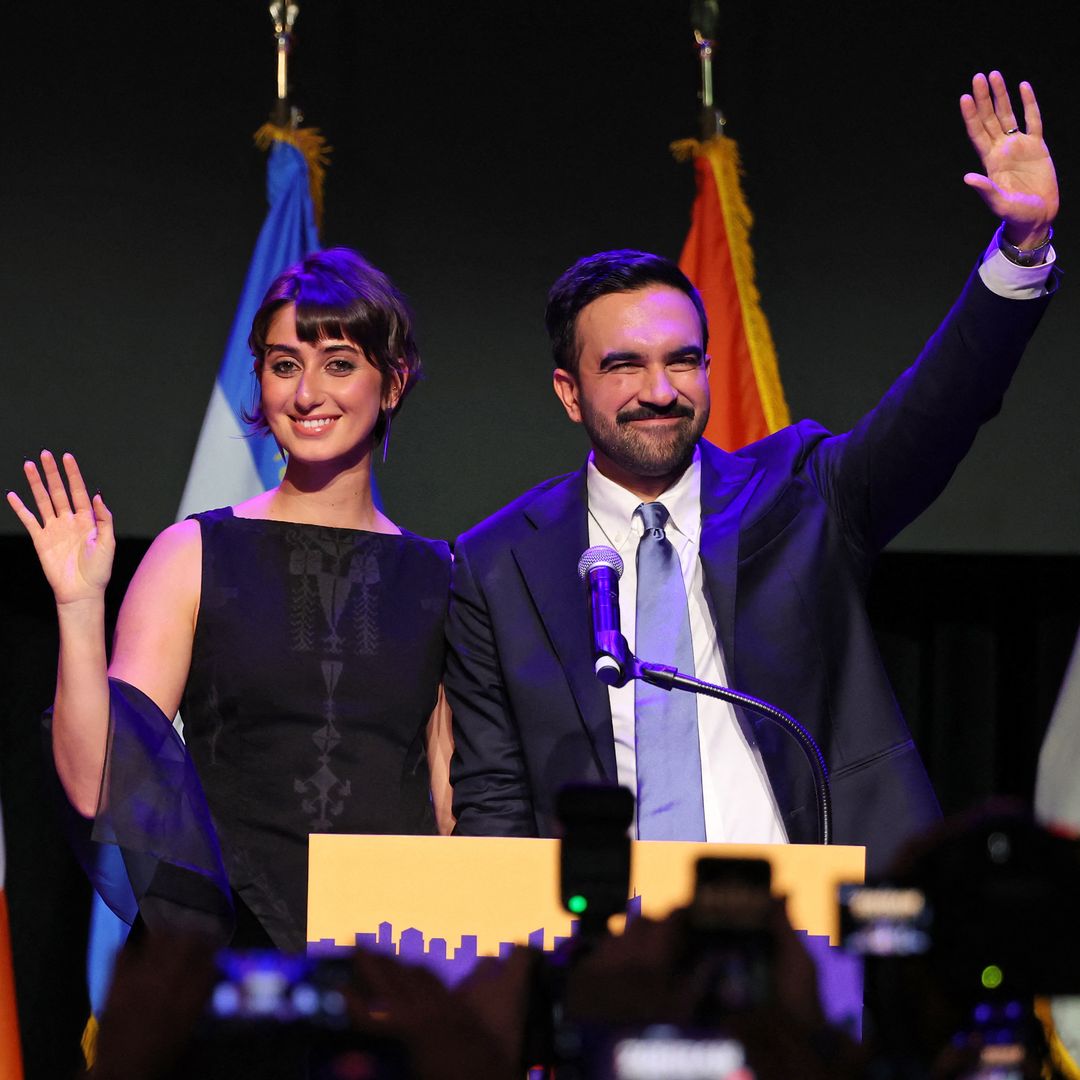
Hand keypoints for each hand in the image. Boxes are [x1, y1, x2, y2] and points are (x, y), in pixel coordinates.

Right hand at [7, 450, 114, 605]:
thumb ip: (104, 518)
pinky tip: (13, 495)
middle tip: (44, 454)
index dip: (73, 474)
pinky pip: (29, 520)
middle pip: (58, 491)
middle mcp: (70, 521)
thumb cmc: (99, 570)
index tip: (66, 457)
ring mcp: (55, 529)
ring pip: (43, 501)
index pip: (79, 491)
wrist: (81, 592)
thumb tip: (97, 495)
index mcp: (88, 520)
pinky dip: (20, 508)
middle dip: (52, 473)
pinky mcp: (41, 540)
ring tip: (28, 466)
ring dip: (35, 484)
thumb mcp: (108, 542)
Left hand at [960, 71, 1057, 248]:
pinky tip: (1023, 87)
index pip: (977, 133)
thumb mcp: (999, 203)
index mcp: (989, 162)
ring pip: (1008, 115)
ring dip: (1001, 96)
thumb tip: (968, 178)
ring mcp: (1018, 146)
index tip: (965, 97)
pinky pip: (1033, 120)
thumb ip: (985, 189)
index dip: (971, 115)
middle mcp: (1001, 150)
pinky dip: (1029, 103)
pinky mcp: (1037, 147)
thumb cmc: (1015, 214)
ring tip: (994, 75)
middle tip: (978, 77)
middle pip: (990, 118)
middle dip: (983, 98)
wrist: (1037, 217)